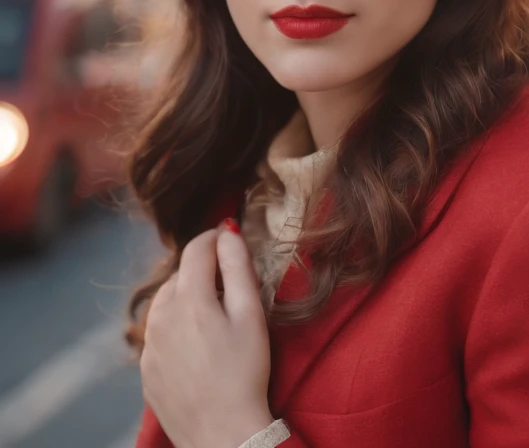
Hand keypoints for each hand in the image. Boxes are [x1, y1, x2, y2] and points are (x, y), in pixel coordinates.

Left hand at [140, 222, 274, 447]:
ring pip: (166, 302)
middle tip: (230, 288)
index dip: (215, 237)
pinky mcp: (145, 369)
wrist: (222, 435)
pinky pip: (159, 333)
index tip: (230, 237)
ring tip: (214, 318)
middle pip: (180, 274)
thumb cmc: (244, 374)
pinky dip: (175, 327)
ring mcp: (148, 345)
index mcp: (187, 298)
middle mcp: (159, 316)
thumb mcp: (251, 315)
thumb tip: (227, 232)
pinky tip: (198, 346)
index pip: (196, 248)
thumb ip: (238, 266)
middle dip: (203, 271)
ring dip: (187, 297)